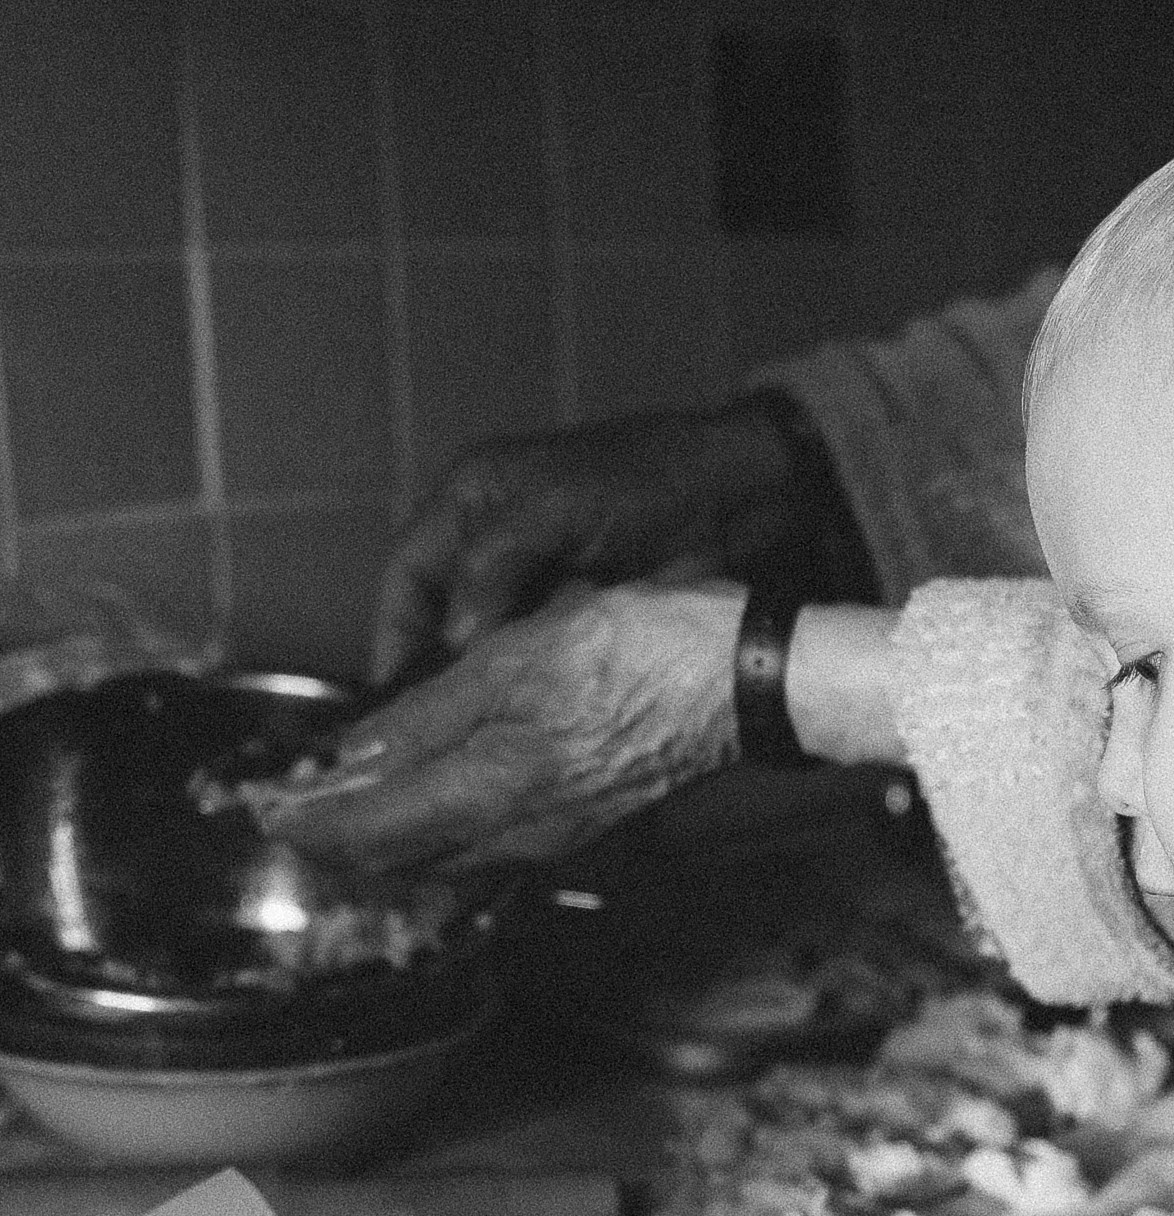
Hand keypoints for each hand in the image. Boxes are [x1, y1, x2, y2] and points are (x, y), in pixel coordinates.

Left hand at [248, 581, 745, 875]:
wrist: (748, 678)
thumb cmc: (641, 653)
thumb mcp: (512, 661)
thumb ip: (424, 715)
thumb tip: (349, 756)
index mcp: (491, 793)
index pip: (368, 835)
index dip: (307, 825)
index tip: (263, 808)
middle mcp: (519, 835)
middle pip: (402, 860)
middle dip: (340, 837)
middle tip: (292, 806)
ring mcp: (557, 834)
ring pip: (446, 855)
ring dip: (390, 834)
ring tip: (351, 796)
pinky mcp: (585, 819)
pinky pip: (490, 842)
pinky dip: (442, 825)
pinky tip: (438, 790)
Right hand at [369, 398, 871, 687]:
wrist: (743, 497)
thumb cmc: (651, 479)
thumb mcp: (559, 509)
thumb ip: (495, 563)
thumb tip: (454, 636)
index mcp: (474, 499)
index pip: (407, 574)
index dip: (392, 633)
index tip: (387, 693)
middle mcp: (494, 542)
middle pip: (438, 619)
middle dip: (431, 671)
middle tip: (422, 731)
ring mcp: (537, 583)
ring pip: (486, 648)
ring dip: (479, 687)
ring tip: (469, 736)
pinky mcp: (577, 617)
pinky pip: (534, 660)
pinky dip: (526, 688)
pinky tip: (521, 722)